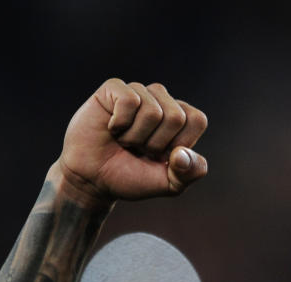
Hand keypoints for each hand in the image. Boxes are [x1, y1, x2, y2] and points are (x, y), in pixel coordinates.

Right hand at [57, 79, 207, 203]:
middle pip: (175, 117)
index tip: (161, 156)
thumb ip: (189, 173)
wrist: (93, 179)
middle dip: (155, 144)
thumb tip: (182, 154)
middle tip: (138, 149)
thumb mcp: (169, 184)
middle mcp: (162, 100)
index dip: (179, 145)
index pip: (197, 120)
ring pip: (152, 111)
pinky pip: (129, 101)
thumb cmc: (132, 177)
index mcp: (182, 119)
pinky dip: (120, 123)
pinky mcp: (114, 88)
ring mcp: (139, 92)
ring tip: (124, 140)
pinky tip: (112, 128)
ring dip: (135, 137)